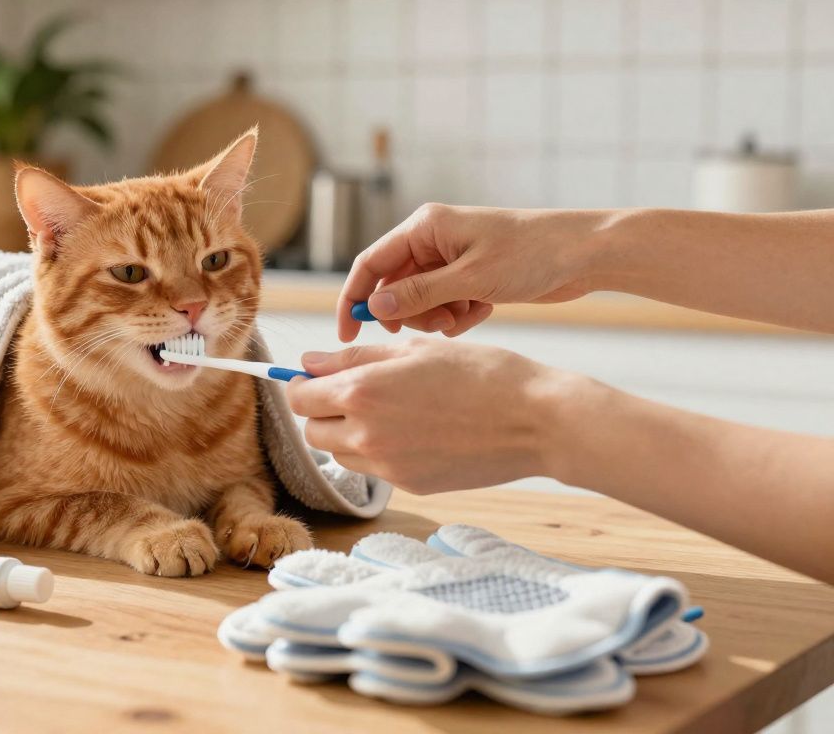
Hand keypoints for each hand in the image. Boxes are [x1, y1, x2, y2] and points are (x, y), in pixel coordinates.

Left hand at [287, 339, 577, 493]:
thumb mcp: (415, 349)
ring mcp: (388, 467)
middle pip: (312, 430)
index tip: (315, 377)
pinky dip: (379, 451)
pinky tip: (414, 431)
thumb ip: (355, 358)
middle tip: (354, 391)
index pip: (299, 398)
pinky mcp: (410, 486)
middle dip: (322, 411)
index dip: (302, 385)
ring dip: (347, 432)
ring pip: (340, 453)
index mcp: (363, 393)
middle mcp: (367, 435)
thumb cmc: (481, 373)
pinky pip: (374, 469)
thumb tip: (308, 362)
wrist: (536, 421)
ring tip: (389, 410)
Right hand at [338, 204, 609, 341]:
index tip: (347, 335)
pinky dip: (458, 316)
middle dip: (410, 314)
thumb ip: (418, 295)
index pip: (370, 264)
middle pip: (394, 288)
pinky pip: (444, 306)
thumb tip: (374, 309)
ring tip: (467, 315)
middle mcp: (432, 241)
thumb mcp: (470, 279)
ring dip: (437, 318)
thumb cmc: (531, 254)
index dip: (354, 299)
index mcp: (424, 227)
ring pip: (418, 302)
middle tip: (439, 324)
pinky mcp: (468, 277)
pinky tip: (484, 310)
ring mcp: (451, 259)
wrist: (584, 253)